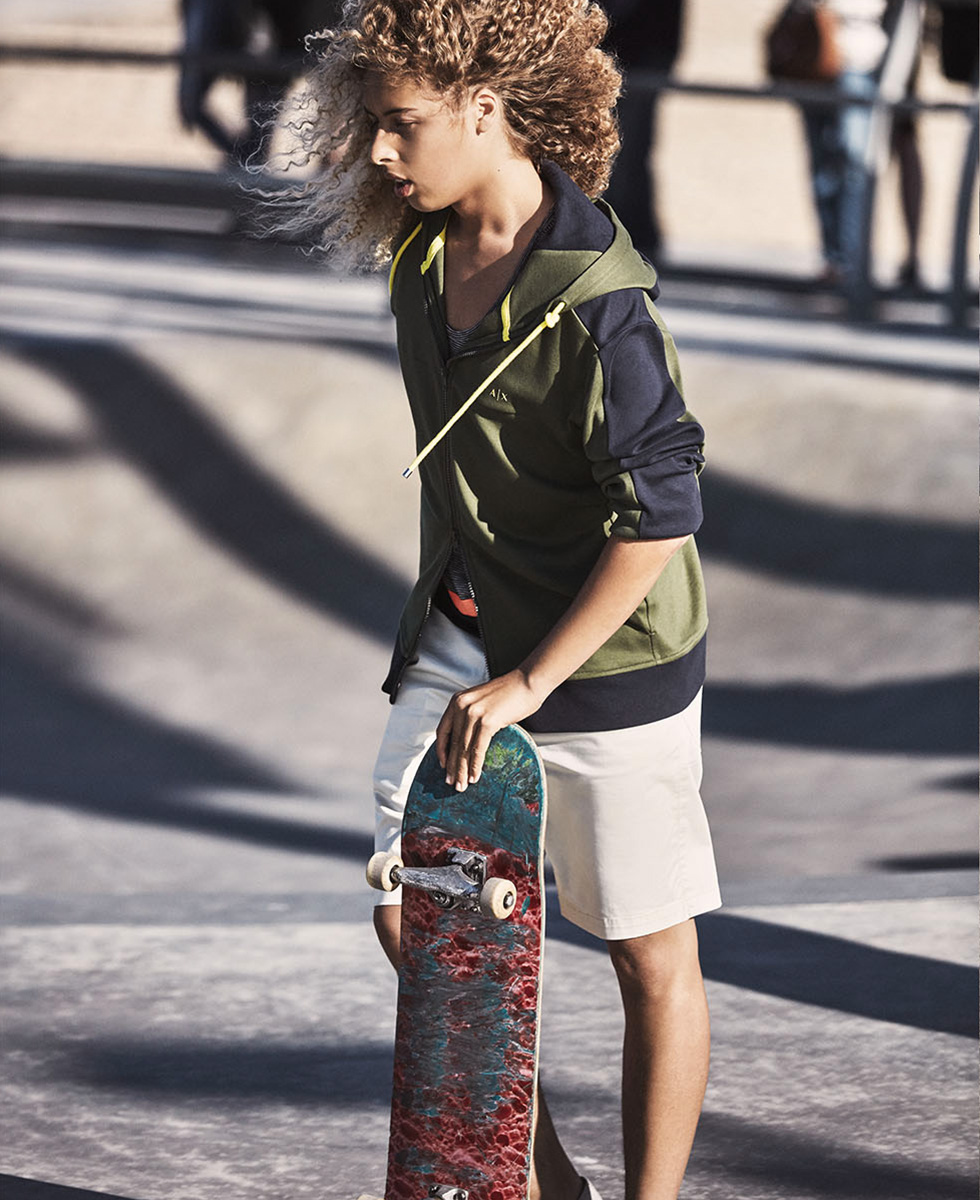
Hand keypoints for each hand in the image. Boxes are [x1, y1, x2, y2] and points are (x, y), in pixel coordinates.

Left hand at [436, 669, 544, 791]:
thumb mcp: (481, 700)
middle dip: (452, 766)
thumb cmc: (509, 692)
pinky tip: (475, 776)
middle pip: (453, 743)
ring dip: (462, 770)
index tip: (443, 765)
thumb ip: (471, 715)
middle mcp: (462, 706)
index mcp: (458, 701)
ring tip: (462, 785)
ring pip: (464, 749)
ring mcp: (474, 713)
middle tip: (452, 782)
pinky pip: (478, 749)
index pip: (443, 730)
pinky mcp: (488, 721)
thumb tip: (467, 739)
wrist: (528, 681)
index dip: (442, 751)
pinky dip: (476, 765)